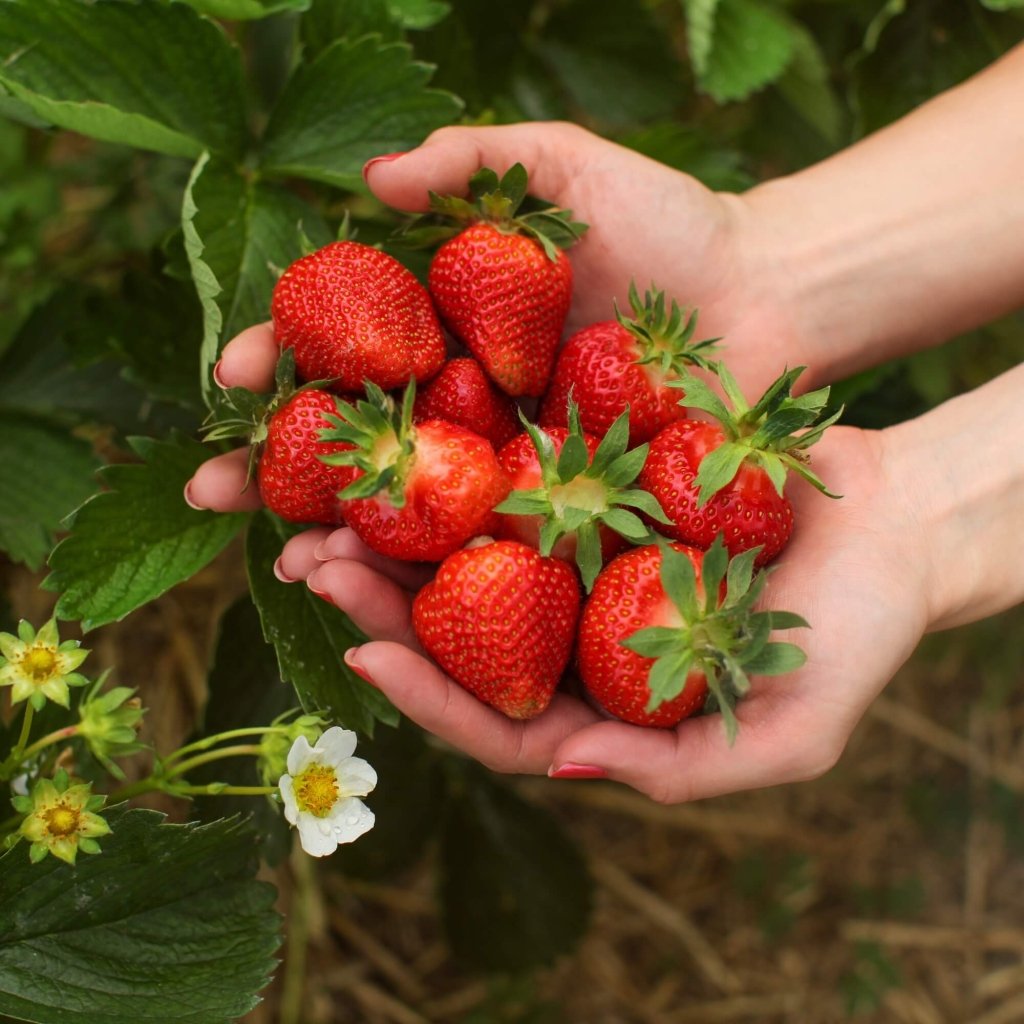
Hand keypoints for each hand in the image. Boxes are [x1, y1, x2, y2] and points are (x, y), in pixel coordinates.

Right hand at [187, 123, 801, 515]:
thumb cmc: (672, 230)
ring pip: (408, 507)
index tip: (237, 376)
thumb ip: (477, 162)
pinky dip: (437, 572)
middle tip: (214, 498)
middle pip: (355, 439)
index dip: (283, 359)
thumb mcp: (569, 171)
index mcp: (450, 323)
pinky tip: (388, 593)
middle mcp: (465, 400)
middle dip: (279, 469)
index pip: (343, 345)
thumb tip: (372, 178)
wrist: (772, 301)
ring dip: (340, 538)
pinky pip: (490, 545)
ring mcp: (509, 461)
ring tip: (294, 565)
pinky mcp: (562, 511)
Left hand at [278, 422, 933, 802]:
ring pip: (475, 556)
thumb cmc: (855, 634)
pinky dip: (470, 467)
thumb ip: (680, 769)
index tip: (367, 662)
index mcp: (609, 706)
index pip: (499, 722)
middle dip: (385, 607)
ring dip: (405, 534)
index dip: (430, 699)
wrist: (897, 523)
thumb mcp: (789, 731)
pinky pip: (522, 482)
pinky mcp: (599, 493)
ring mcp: (584, 561)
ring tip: (334, 507)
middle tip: (317, 566)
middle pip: (464, 635)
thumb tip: (563, 770)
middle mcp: (580, 636)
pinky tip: (421, 438)